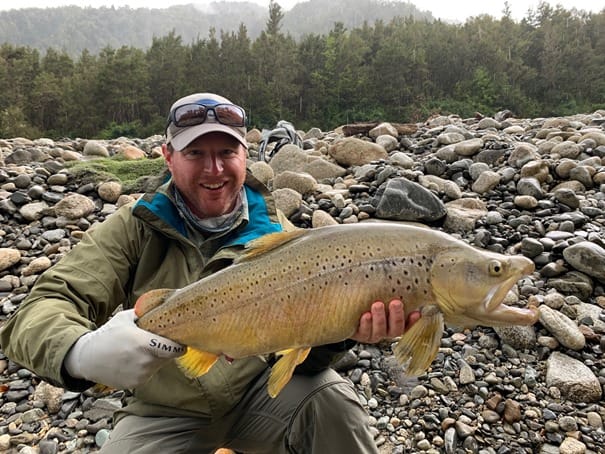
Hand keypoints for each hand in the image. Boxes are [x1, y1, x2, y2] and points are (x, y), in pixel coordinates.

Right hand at [64, 309, 184, 388]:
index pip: (173, 349)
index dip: (179, 345)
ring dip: (156, 359)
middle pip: (167, 357)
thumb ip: (145, 313)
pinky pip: (148, 374)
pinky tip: (133, 361)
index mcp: (142, 343)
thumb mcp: (125, 318)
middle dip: (166, 350)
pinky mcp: (134, 384)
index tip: (180, 340)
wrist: (86, 358)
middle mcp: (143, 361)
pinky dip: (146, 368)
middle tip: (159, 342)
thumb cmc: (107, 334)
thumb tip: (165, 302)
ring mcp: (139, 375)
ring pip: (158, 366)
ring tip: (142, 350)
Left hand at [350, 299, 419, 343]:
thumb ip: (389, 292)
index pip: (406, 325)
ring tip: (377, 305)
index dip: (412, 321)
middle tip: (395, 303)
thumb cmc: (366, 302)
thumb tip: (402, 276)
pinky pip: (363, 332)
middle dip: (396, 316)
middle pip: (395, 329)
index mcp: (392, 324)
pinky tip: (366, 315)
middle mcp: (384, 331)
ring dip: (380, 318)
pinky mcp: (358, 334)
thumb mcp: (380, 297)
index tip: (416, 313)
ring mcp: (371, 334)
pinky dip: (365, 324)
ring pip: (379, 331)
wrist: (346, 313)